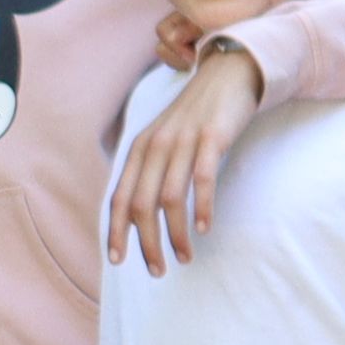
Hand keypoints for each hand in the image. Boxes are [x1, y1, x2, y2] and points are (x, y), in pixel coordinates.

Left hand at [107, 43, 268, 272]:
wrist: (228, 74)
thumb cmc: (196, 116)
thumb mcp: (164, 141)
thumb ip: (150, 171)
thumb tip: (138, 214)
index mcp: (139, 150)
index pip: (119, 198)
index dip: (116, 231)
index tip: (118, 261)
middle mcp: (155, 146)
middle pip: (141, 205)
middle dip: (147, 243)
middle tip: (158, 271)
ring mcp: (182, 141)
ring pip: (170, 198)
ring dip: (176, 234)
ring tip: (184, 258)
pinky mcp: (211, 138)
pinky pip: (202, 179)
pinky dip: (201, 207)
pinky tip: (205, 229)